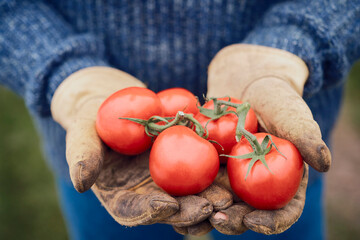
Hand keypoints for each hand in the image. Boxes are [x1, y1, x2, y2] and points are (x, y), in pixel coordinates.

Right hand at [51, 66, 232, 226]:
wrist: (116, 102)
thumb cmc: (94, 118)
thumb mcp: (82, 132)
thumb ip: (81, 156)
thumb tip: (81, 183)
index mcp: (122, 195)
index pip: (134, 211)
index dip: (149, 212)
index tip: (165, 205)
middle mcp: (149, 193)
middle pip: (171, 210)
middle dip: (190, 211)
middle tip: (209, 207)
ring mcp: (170, 180)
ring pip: (193, 195)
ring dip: (212, 198)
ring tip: (230, 195)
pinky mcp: (188, 162)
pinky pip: (205, 170)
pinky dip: (220, 172)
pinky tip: (236, 168)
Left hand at [202, 44, 329, 234]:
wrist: (246, 83)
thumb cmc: (274, 98)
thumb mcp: (290, 113)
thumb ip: (305, 135)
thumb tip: (324, 162)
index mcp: (282, 182)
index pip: (283, 211)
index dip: (271, 223)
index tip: (253, 221)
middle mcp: (256, 186)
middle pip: (246, 214)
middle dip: (231, 222)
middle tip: (216, 219)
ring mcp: (230, 179)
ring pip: (218, 205)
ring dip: (203, 214)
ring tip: (188, 215)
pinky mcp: (207, 168)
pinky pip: (196, 184)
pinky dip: (185, 193)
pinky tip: (170, 195)